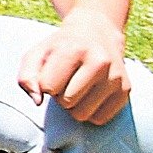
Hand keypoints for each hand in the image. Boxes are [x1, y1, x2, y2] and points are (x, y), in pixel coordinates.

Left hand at [23, 7, 135, 125]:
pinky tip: (91, 94)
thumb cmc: (60, 47)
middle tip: (66, 80)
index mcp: (74, 49)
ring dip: (74, 106)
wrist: (96, 32)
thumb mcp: (37, 54)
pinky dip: (90, 112)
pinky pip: (99, 119)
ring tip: (77, 87)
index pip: (48, 87)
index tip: (52, 72)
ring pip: (83, 114)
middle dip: (60, 96)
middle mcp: (99, 62)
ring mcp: (116, 77)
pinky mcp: (126, 90)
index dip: (45, 84)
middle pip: (66, 103)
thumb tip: (37, 100)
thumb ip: (26, 76)